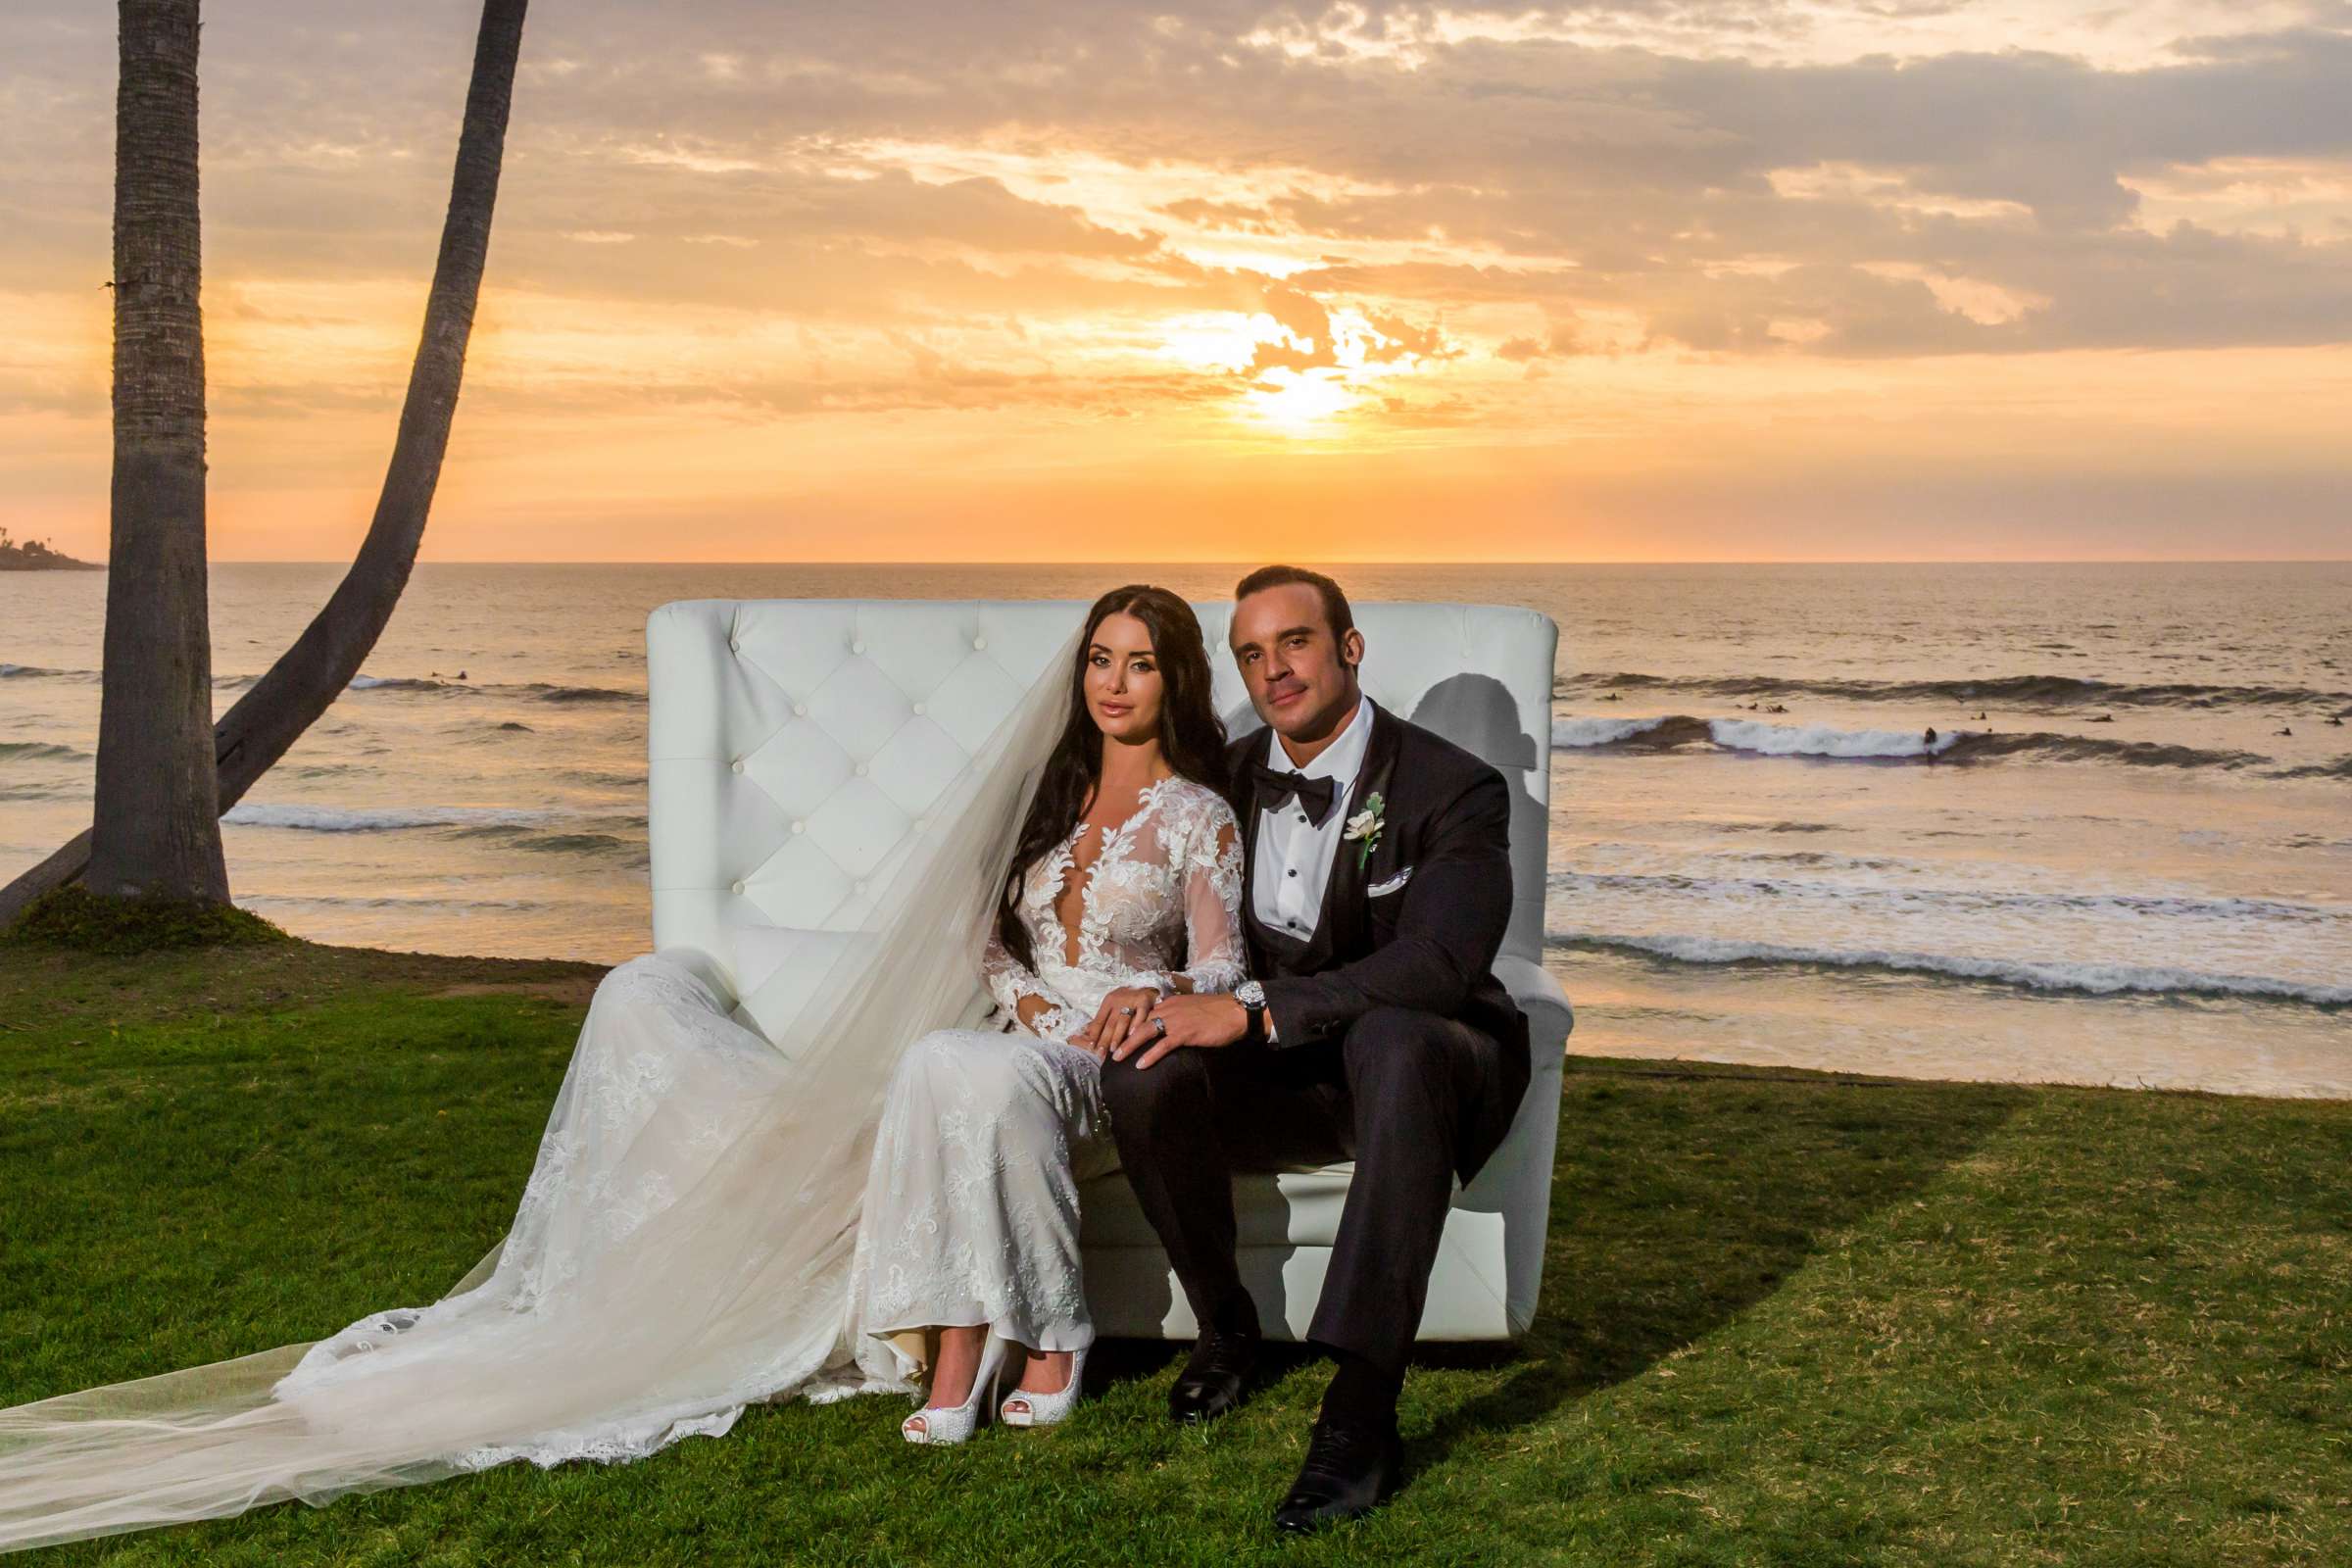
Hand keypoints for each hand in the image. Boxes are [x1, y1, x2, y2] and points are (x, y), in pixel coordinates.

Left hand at [1072, 985, 1161, 1059]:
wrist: (1148, 984)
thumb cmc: (1128, 1000)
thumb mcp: (1113, 1006)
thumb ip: (1101, 1020)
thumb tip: (1082, 1033)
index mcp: (1108, 1001)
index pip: (1099, 1021)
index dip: (1094, 1035)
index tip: (1091, 1048)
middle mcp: (1118, 999)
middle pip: (1110, 1023)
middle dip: (1104, 1040)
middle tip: (1100, 1054)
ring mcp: (1132, 999)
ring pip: (1123, 1020)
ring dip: (1117, 1036)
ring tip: (1113, 1050)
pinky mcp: (1145, 1000)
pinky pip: (1140, 1014)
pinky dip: (1136, 1025)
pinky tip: (1132, 1035)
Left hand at [1119, 993, 1247, 1069]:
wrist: (1235, 1011)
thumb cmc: (1217, 1011)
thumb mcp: (1192, 1007)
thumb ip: (1177, 1013)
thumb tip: (1168, 1024)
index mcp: (1170, 1002)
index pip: (1143, 1012)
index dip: (1129, 1024)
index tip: (1117, 1033)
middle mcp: (1169, 1008)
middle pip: (1139, 1022)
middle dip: (1122, 1035)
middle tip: (1109, 1048)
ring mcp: (1176, 1020)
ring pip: (1145, 1032)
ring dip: (1129, 1045)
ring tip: (1117, 1057)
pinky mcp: (1185, 1033)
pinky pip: (1163, 1045)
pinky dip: (1150, 1055)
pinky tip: (1140, 1065)